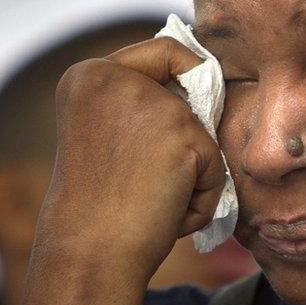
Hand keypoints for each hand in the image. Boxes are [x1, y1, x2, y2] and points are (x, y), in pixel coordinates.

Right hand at [23, 37, 225, 304]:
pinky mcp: (184, 136)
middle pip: (193, 87)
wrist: (91, 252)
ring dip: (194, 171)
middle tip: (161, 173)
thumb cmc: (99, 203)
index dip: (189, 73)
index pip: (164, 52)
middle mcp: (115, 77)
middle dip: (191, 130)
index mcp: (90, 74)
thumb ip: (141, 104)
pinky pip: (215, 165)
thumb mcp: (107, 132)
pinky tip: (171, 211)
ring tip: (159, 200)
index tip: (200, 98)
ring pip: (205, 132)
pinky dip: (203, 195)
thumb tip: (200, 90)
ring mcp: (151, 104)